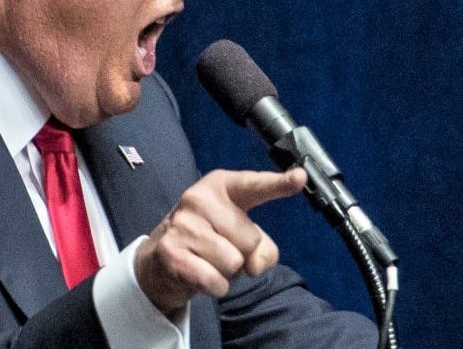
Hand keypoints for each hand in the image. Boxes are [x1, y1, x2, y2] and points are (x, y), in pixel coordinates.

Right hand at [134, 168, 307, 315]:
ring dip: (227, 272)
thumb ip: (263, 247)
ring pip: (234, 262)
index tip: (300, 177)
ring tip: (209, 260)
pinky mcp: (172, 253)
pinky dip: (215, 286)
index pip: (254, 185)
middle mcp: (198, 199)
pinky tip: (200, 274)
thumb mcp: (239, 235)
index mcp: (220, 186)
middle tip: (221, 248)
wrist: (161, 256)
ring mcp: (183, 225)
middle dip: (243, 253)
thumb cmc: (209, 239)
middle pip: (250, 239)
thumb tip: (255, 264)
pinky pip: (216, 281)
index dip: (279, 183)